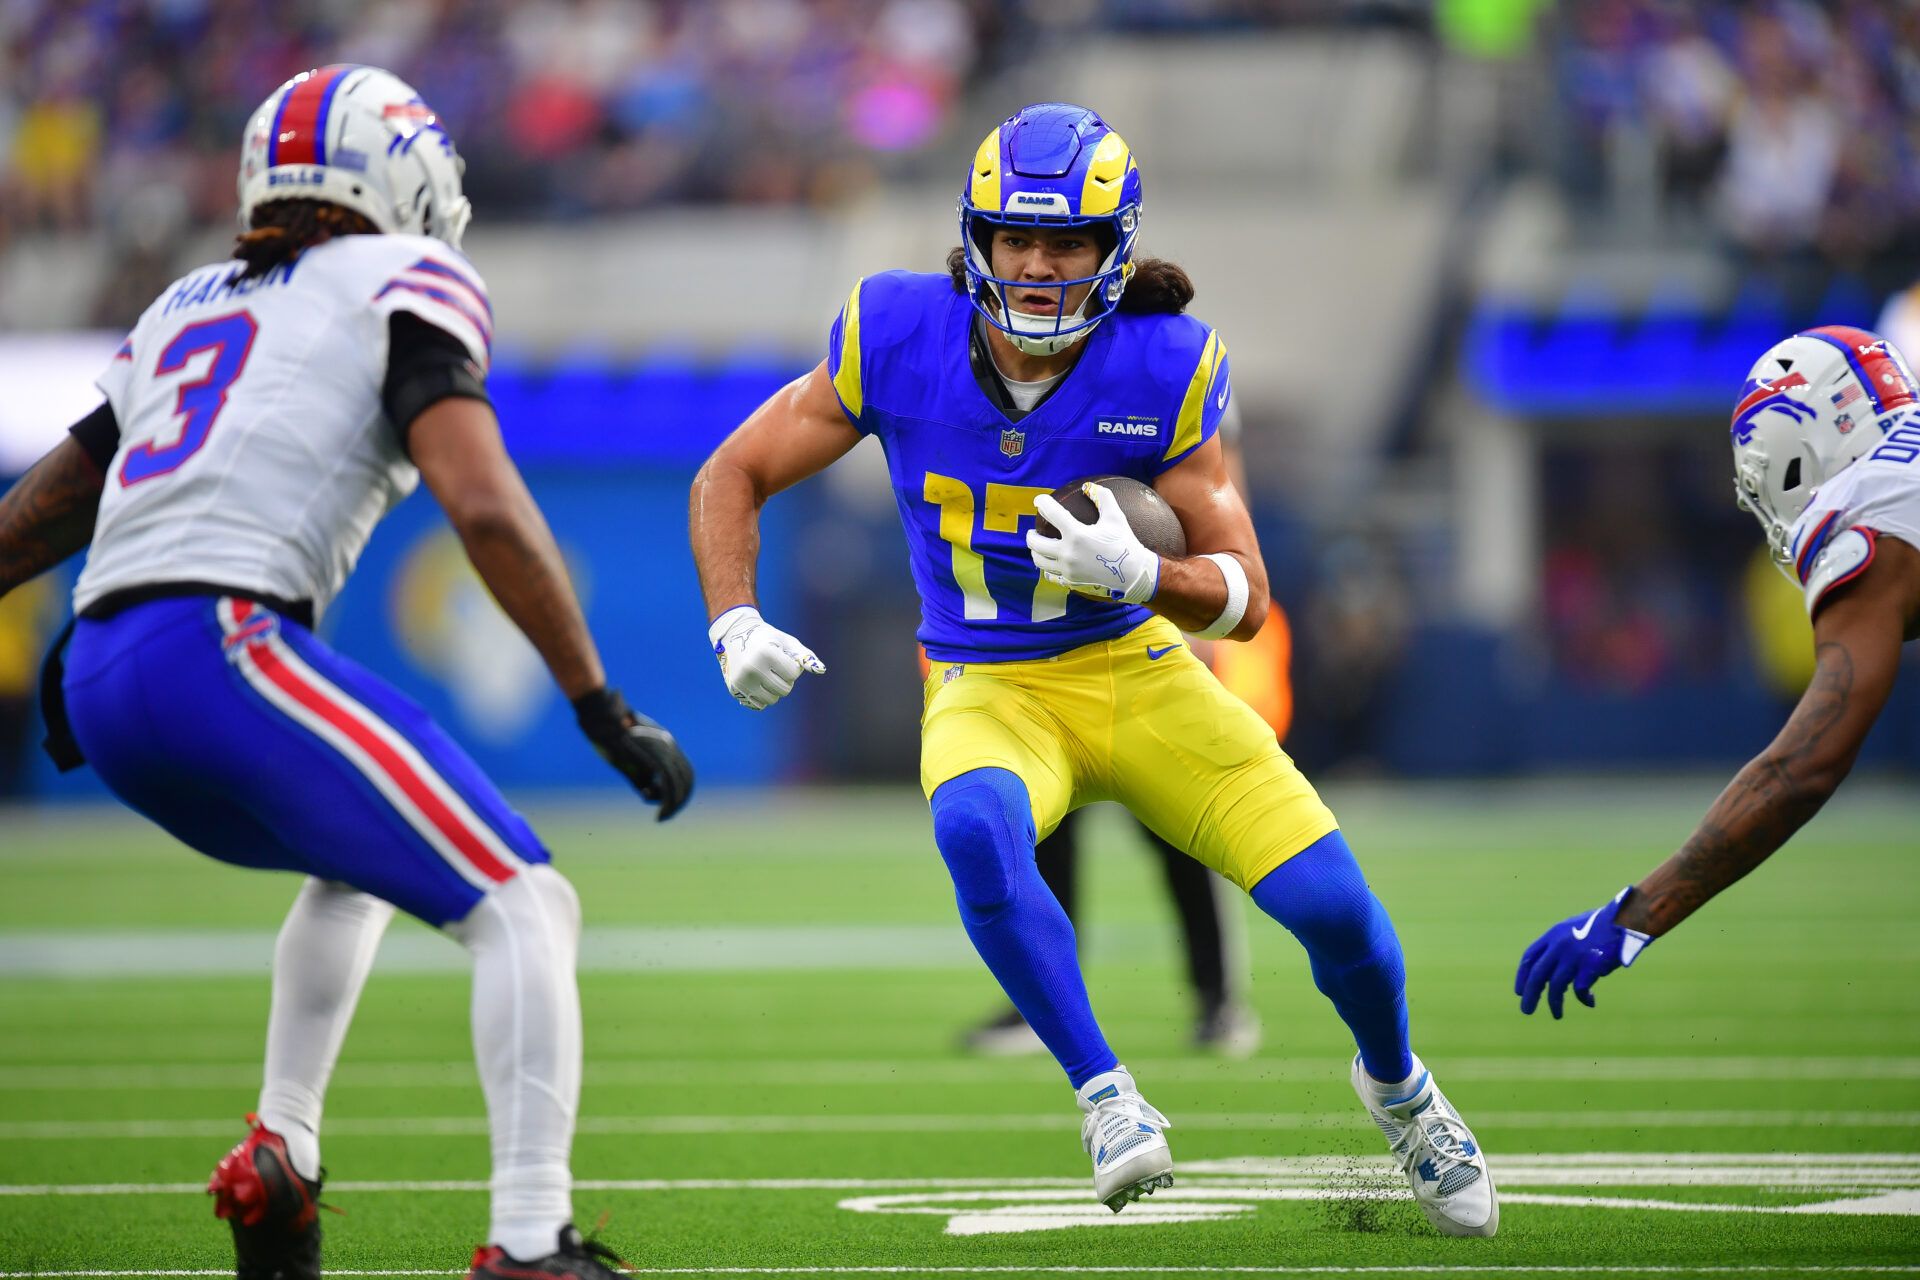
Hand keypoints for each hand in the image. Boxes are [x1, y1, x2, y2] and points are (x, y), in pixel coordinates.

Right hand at [572, 686, 693, 819]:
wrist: (602, 715)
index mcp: (666, 741)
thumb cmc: (611, 733)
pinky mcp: (647, 758)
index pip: (684, 771)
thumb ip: (642, 767)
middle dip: (679, 801)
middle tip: (668, 815)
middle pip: (684, 779)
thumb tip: (648, 791)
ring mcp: (658, 751)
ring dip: (671, 805)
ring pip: (675, 784)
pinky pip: (662, 783)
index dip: (682, 790)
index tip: (673, 803)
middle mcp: (667, 746)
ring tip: (662, 818)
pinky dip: (661, 800)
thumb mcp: (631, 749)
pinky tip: (654, 809)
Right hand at [709, 605, 824, 709]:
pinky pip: (759, 705)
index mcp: (766, 653)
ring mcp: (741, 680)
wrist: (734, 635)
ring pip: (772, 700)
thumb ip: (805, 656)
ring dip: (774, 690)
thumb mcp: (787, 642)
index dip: (792, 666)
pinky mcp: (734, 690)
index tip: (782, 656)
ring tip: (766, 674)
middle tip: (775, 667)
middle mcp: (752, 668)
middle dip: (785, 680)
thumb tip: (822, 670)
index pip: (793, 674)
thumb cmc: (767, 638)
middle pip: (784, 690)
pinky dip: (762, 697)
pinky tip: (757, 682)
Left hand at [1027, 484, 1158, 603]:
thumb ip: (1103, 497)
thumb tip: (1088, 486)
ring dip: (1035, 552)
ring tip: (1038, 547)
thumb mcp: (1116, 517)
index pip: (1052, 513)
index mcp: (1077, 534)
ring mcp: (1067, 569)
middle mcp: (1068, 553)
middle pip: (1036, 543)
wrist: (1133, 573)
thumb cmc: (1125, 543)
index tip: (1038, 501)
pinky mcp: (1071, 581)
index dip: (1042, 503)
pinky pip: (1051, 576)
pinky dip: (1048, 569)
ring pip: (1040, 561)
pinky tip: (1050, 564)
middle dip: (1031, 535)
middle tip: (1033, 531)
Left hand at [1515, 886, 1652, 1017]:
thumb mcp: (1574, 929)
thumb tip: (1555, 972)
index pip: (1530, 957)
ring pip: (1556, 986)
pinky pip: (1581, 990)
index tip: (1520, 991)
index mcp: (1554, 934)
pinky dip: (1583, 998)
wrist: (1624, 920)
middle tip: (1526, 1010)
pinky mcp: (1590, 966)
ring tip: (1556, 1014)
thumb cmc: (1603, 925)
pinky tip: (1589, 1002)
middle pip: (1538, 975)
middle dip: (1531, 994)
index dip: (1523, 975)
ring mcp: (1574, 956)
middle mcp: (1559, 945)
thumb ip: (1561, 947)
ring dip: (1554, 1003)